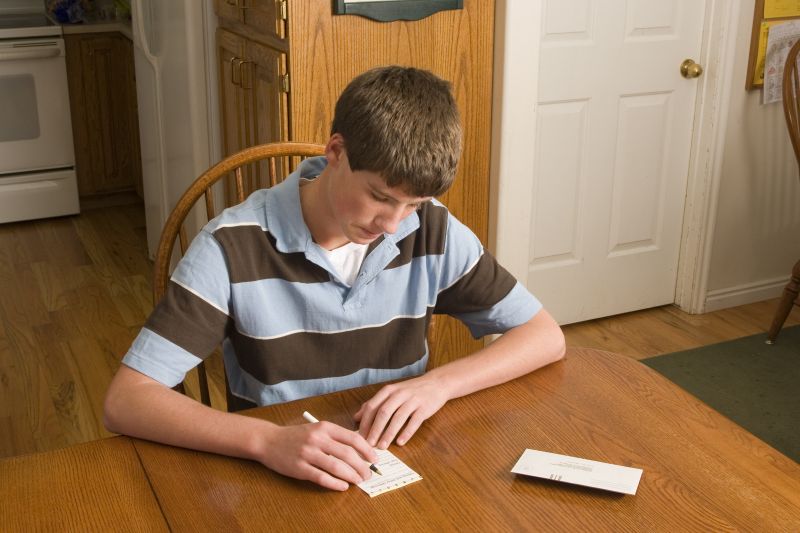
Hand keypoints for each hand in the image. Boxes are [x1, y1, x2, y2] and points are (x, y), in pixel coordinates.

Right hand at [258, 421, 377, 490]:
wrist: (269, 440)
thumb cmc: (296, 436)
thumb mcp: (316, 429)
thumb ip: (335, 437)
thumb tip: (359, 451)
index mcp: (325, 427)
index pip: (352, 438)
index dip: (367, 450)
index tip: (374, 459)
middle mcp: (317, 438)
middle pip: (348, 454)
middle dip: (362, 466)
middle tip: (368, 474)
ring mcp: (308, 453)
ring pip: (337, 467)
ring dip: (351, 476)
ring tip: (359, 481)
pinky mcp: (299, 468)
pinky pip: (322, 477)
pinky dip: (335, 483)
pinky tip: (343, 486)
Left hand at [353, 375, 448, 448]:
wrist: (436, 383)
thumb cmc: (410, 391)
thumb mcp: (391, 393)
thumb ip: (374, 404)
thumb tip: (356, 417)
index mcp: (389, 391)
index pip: (372, 406)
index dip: (365, 422)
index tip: (360, 436)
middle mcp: (399, 394)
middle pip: (384, 412)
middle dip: (375, 429)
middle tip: (369, 444)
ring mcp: (413, 400)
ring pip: (398, 418)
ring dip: (389, 433)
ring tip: (383, 446)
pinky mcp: (424, 408)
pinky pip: (414, 421)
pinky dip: (407, 432)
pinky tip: (400, 442)